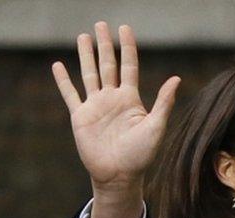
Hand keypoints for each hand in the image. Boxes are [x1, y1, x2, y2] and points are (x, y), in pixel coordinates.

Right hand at [51, 22, 179, 217]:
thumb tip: (176, 79)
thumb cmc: (141, 155)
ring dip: (86, 56)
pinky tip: (58, 66)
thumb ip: (163, 103)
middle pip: (108, 64)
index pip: (128, 66)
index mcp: (131, 99)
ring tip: (83, 37)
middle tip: (100, 25)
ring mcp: (96, 106)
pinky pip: (70, 94)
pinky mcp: (80, 117)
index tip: (124, 28)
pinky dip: (63, 80)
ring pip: (89, 74)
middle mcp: (113, 99)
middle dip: (104, 45)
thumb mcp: (155, 127)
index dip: (127, 47)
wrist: (119, 175)